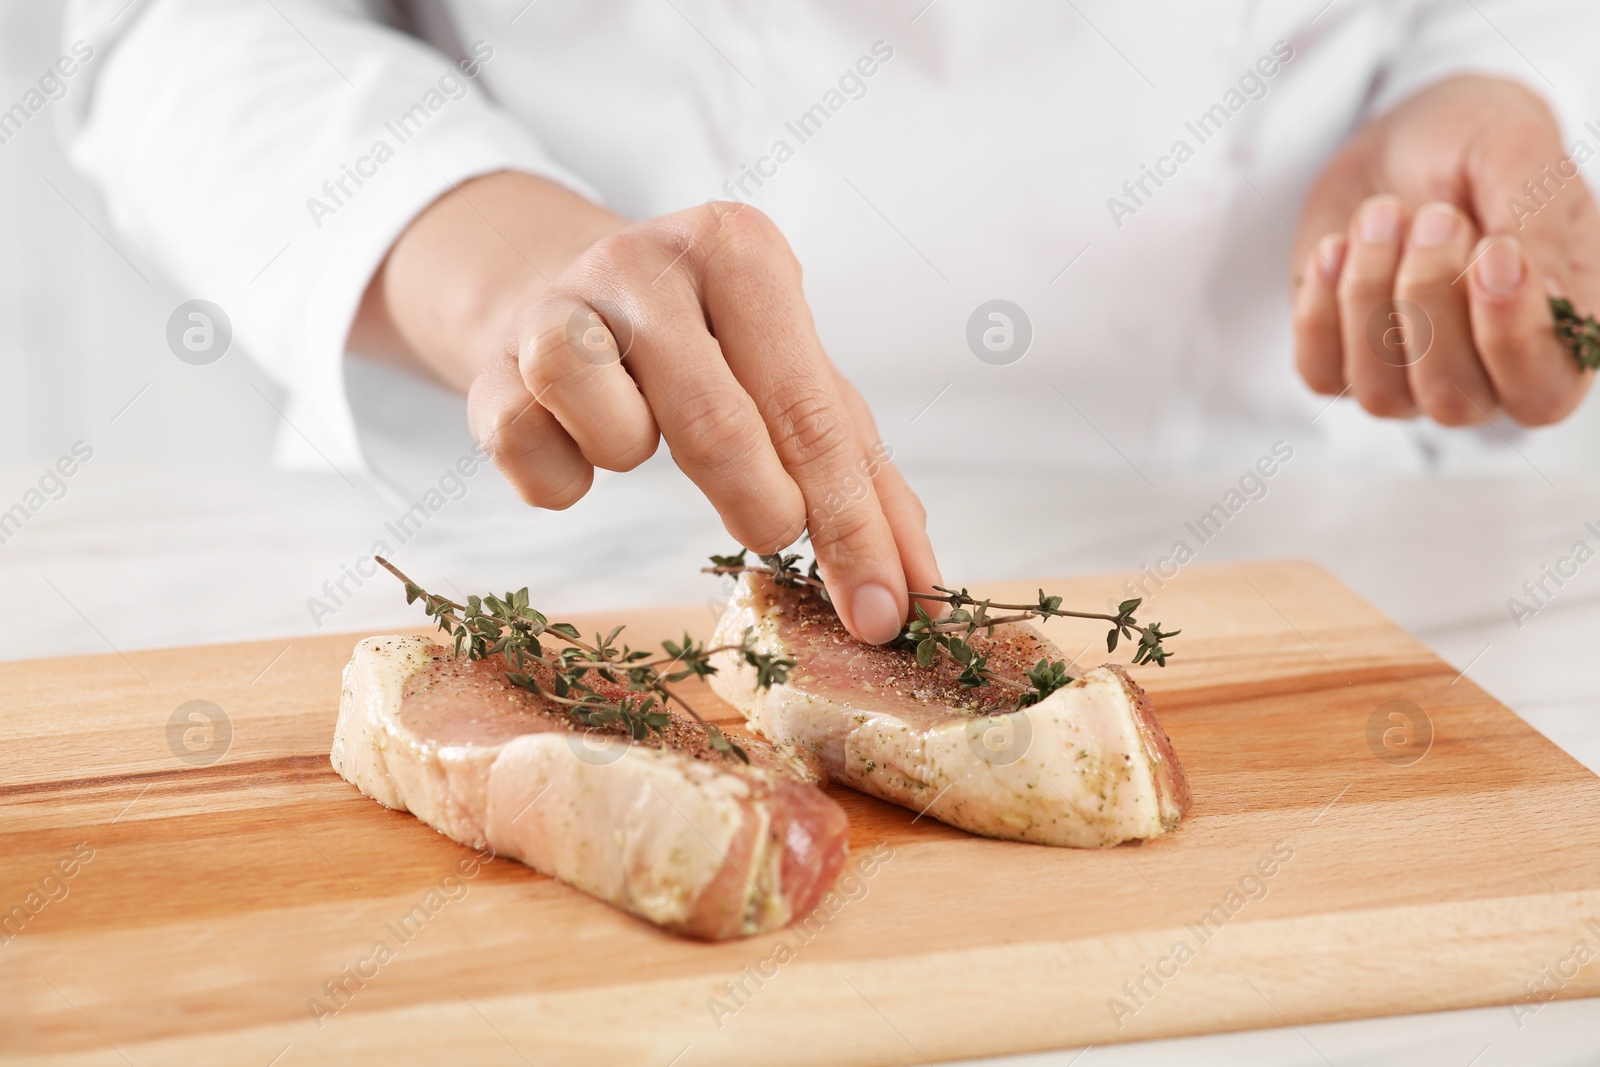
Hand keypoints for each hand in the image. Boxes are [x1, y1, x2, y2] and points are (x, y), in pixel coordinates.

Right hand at [355, 173, 939, 643]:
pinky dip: (559, 475)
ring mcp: (560, 304)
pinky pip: (528, 451)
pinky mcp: (493, 360)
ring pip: (607, 422)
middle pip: (720, 422)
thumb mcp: (797, 382)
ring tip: (641, 438)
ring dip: (632, 455)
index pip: (814, 413)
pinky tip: (574, 448)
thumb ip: (864, 478)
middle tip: (772, 534)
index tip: (885, 616)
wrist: (558, 292)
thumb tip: (920, 589)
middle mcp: (648, 260)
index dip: (854, 530)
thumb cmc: (708, 348)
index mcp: (742, 252)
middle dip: (762, 508)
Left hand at [1291, 76, 1599, 424]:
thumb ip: (1540, 220)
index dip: (1513, 337)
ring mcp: (1409, 380)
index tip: (1492, 253)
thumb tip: (1547, 295)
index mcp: (1556, 336)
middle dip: (1430, 298)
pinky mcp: (1343, 365)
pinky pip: (1322, 375)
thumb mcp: (1519, 154)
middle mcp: (1486, 377)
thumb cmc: (1477, 149)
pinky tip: (1337, 247)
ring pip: (1382, 392)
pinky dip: (1320, 309)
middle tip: (1434, 217)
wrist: (1403, 139)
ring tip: (1383, 215)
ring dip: (1370, 294)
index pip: (1542, 391)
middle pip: (1453, 397)